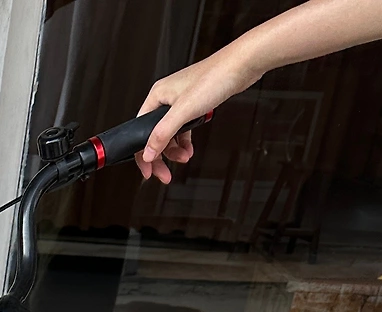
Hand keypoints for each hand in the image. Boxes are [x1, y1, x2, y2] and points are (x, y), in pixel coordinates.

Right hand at [136, 44, 257, 182]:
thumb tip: (148, 153)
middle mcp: (166, 98)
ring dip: (175, 150)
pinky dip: (185, 141)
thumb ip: (163, 134)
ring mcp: (180, 101)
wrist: (240, 66)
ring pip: (170, 134)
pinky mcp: (194, 104)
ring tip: (184, 158)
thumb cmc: (214, 77)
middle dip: (161, 156)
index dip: (143, 154)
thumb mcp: (184, 111)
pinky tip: (190, 148)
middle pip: (155, 135)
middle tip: (165, 174)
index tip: (149, 171)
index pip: (140, 131)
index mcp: (157, 95)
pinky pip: (183, 129)